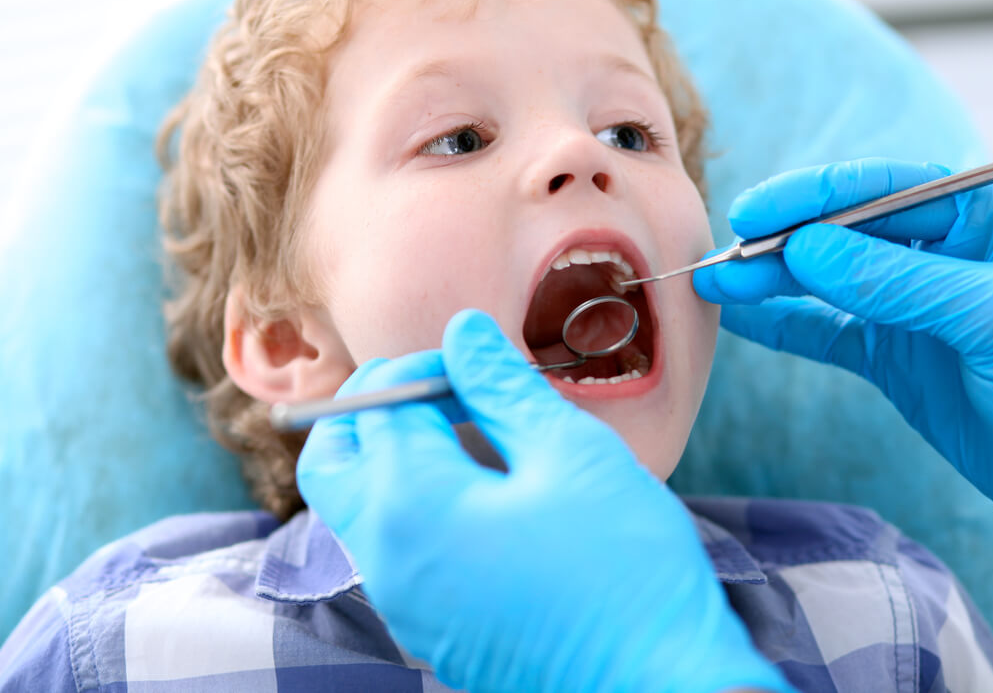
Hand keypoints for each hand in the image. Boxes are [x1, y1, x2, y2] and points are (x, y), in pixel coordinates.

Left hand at [296, 310, 790, 692]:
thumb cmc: (625, 572)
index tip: (479, 364)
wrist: (659, 691)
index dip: (424, 364)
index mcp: (410, 505)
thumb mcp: (571, 455)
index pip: (379, 403)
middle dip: (375, 408)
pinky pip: (394, 551)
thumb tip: (462, 334)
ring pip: (358, 507)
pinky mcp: (429, 629)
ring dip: (394, 456)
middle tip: (444, 392)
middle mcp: (386, 558)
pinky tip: (488, 497)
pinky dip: (414, 506)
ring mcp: (403, 603)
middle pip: (333, 458)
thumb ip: (503, 388)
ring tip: (474, 439)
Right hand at [694, 158, 992, 589]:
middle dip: (781, 242)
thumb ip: (899, 282)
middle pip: (842, 232)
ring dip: (771, 283)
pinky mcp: (897, 358)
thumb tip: (805, 250)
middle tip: (722, 258)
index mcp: (983, 214)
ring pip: (825, 280)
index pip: (882, 188)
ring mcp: (914, 305)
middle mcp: (943, 250)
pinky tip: (741, 318)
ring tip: (714, 285)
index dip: (812, 198)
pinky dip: (785, 325)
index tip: (754, 216)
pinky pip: (828, 332)